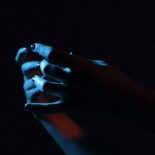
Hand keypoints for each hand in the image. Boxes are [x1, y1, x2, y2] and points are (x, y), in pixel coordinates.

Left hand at [16, 43, 144, 116]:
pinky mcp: (73, 108)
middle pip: (46, 69)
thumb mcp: (102, 65)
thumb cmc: (118, 80)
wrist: (127, 102)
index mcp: (80, 65)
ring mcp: (72, 95)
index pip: (53, 53)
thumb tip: (69, 55)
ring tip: (38, 79)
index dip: (41, 48)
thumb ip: (83, 61)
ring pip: (45, 86)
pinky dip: (37, 107)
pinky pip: (49, 109)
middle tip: (44, 64)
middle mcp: (73, 79)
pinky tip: (27, 105)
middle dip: (43, 65)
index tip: (35, 46)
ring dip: (39, 81)